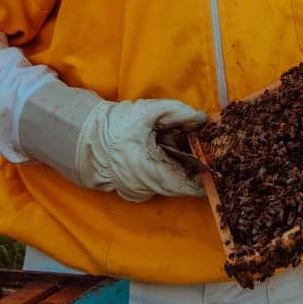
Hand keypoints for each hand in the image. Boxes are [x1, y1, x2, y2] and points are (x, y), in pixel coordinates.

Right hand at [18, 80, 207, 202]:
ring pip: (168, 185)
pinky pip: (156, 185)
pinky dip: (164, 172)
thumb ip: (178, 112)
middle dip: (193, 170)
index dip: (204, 178)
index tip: (218, 167)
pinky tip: (162, 154)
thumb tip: (203, 119)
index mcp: (150, 171)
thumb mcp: (149, 112)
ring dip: (178, 170)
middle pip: (180, 185)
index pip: (187, 185)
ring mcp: (137, 192)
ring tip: (179, 149)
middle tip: (203, 152)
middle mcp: (145, 188)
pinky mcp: (132, 192)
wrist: (85, 137)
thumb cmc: (117, 125)